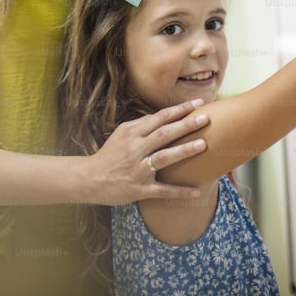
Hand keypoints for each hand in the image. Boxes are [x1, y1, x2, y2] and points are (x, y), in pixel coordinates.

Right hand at [86, 99, 208, 204]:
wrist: (89, 178)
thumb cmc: (109, 154)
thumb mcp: (122, 134)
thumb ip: (142, 125)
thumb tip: (166, 115)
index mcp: (132, 132)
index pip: (160, 117)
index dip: (180, 110)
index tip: (198, 103)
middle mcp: (135, 148)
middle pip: (164, 134)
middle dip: (186, 125)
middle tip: (206, 118)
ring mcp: (137, 169)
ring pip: (164, 158)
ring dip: (184, 151)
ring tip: (203, 144)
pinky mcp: (139, 189)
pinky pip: (162, 190)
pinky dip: (179, 191)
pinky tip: (196, 192)